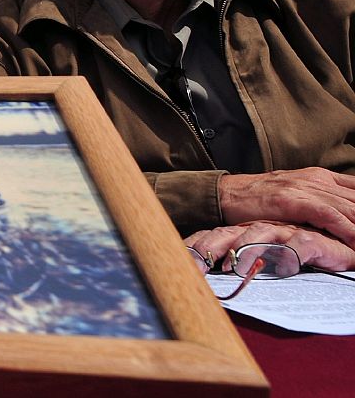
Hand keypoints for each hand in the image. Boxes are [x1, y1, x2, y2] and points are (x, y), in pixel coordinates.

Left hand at [186, 221, 354, 273]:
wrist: (339, 248)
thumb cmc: (296, 257)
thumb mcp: (263, 262)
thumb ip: (240, 267)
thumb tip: (205, 285)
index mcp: (244, 234)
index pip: (212, 236)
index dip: (194, 247)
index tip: (175, 262)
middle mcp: (260, 230)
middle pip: (228, 233)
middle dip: (208, 248)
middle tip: (195, 267)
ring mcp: (285, 232)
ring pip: (260, 234)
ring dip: (246, 248)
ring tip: (236, 267)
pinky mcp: (313, 240)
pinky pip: (300, 244)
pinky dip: (291, 254)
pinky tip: (283, 267)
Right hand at [218, 168, 354, 243]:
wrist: (226, 194)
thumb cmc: (260, 199)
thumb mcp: (296, 195)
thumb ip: (321, 202)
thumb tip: (344, 218)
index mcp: (321, 177)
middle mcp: (318, 179)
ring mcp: (306, 188)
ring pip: (351, 208)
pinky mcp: (293, 200)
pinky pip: (329, 216)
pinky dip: (347, 229)